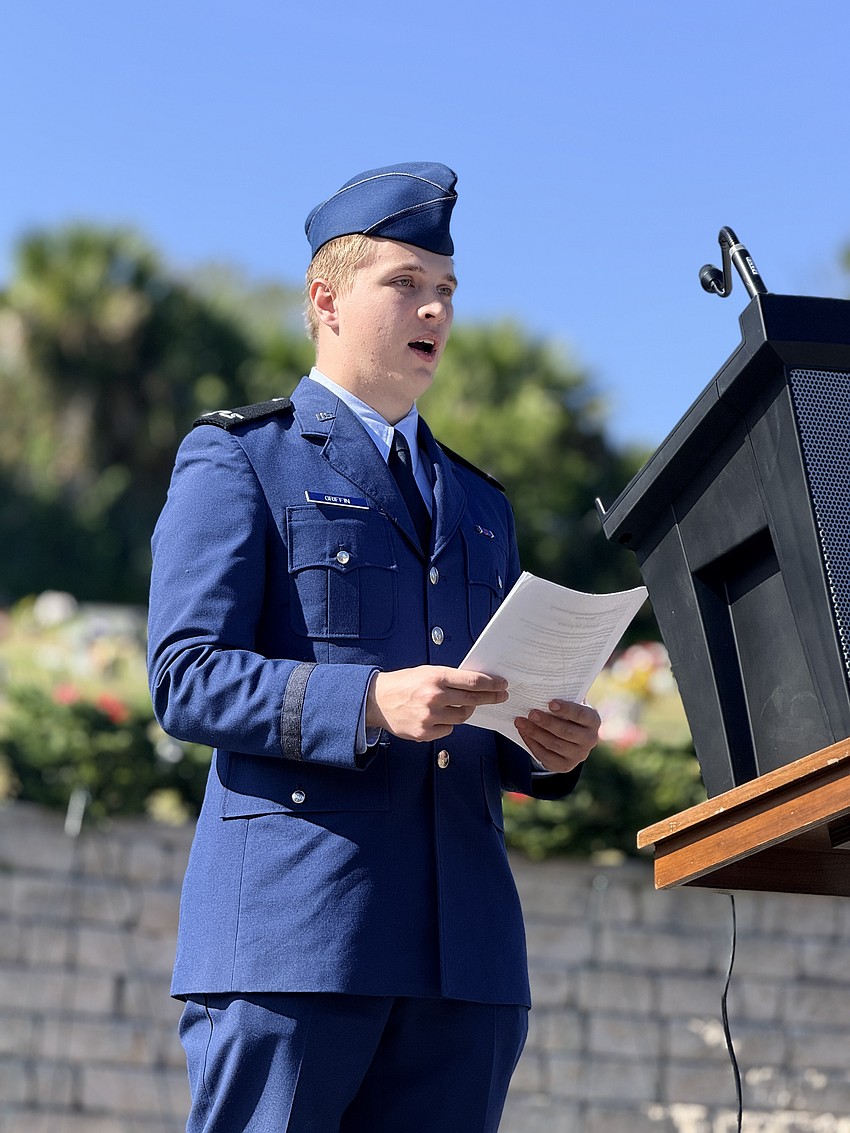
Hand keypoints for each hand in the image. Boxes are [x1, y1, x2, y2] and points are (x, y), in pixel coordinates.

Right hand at [366, 666, 508, 741]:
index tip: (503, 684)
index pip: (472, 681)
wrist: (377, 700)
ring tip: (457, 705)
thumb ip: (450, 678)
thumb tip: (477, 684)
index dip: (491, 684)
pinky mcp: (425, 733)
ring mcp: (430, 716)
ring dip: (464, 711)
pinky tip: (437, 716)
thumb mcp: (427, 672)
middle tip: (500, 696)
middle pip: (472, 700)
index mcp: (436, 677)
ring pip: (462, 717)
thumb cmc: (404, 684)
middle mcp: (434, 696)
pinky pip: (448, 729)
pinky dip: (447, 723)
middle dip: (490, 698)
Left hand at [514, 700, 599, 773]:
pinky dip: (532, 744)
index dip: (566, 709)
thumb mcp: (571, 704)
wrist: (572, 738)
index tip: (550, 703)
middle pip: (566, 731)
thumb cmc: (568, 714)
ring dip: (535, 732)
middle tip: (531, 713)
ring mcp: (579, 755)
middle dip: (546, 722)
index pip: (580, 715)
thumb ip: (564, 698)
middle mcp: (590, 740)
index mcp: (593, 721)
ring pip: (554, 744)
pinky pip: (546, 756)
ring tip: (520, 722)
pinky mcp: (565, 766)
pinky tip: (524, 733)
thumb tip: (544, 688)